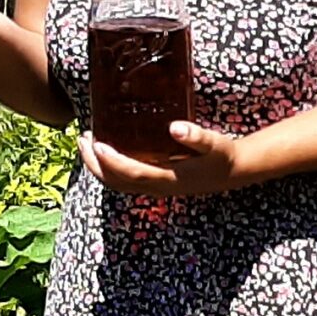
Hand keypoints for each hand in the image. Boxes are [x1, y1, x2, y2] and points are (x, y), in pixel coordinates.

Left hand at [79, 118, 250, 194]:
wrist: (234, 172)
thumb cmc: (223, 156)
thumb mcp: (214, 144)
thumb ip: (196, 137)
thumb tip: (175, 127)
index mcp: (168, 179)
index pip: (131, 173)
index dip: (111, 161)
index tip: (96, 142)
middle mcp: (158, 187)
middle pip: (116, 182)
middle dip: (94, 163)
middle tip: (82, 138)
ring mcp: (156, 188)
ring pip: (117, 184)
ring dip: (98, 166)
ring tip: (86, 143)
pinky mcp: (156, 183)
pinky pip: (125, 180)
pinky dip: (109, 168)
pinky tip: (107, 150)